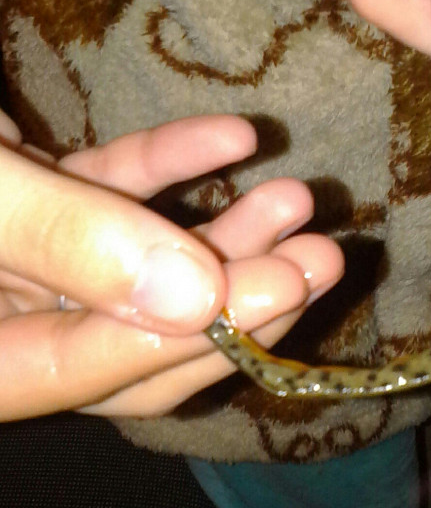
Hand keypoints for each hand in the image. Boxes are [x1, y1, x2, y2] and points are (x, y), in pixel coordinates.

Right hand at [0, 113, 342, 420]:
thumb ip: (67, 241)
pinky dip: (175, 164)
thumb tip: (195, 297)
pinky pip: (117, 187)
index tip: (285, 287)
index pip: (92, 369)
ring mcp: (25, 256)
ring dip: (226, 231)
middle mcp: (5, 316)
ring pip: (143, 262)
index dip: (196, 335)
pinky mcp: (42, 195)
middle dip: (239, 295)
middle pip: (139, 332)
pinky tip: (236, 138)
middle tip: (321, 258)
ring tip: (298, 197)